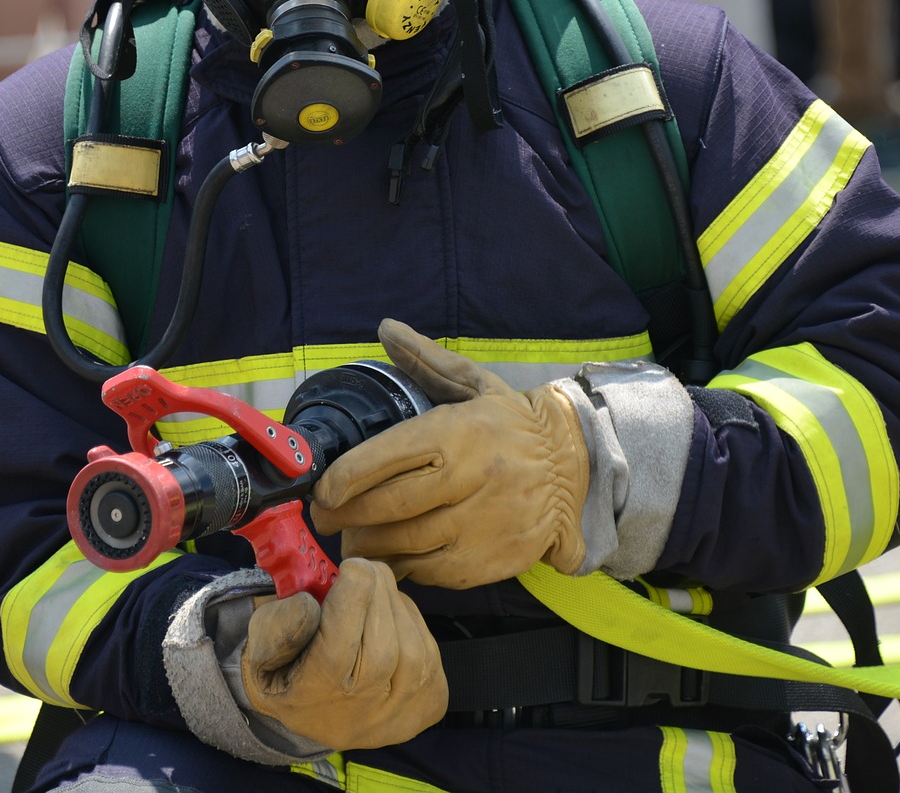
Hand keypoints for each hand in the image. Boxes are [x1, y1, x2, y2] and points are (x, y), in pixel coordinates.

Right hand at [241, 557, 446, 749]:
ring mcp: (401, 715)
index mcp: (311, 701)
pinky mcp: (430, 704)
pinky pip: (431, 650)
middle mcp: (360, 718)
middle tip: (361, 569)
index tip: (351, 566)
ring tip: (373, 591)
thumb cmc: (290, 667)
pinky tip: (390, 617)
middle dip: (377, 594)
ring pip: (413, 647)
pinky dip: (412, 622)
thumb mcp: (261, 647)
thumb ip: (277, 625)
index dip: (351, 599)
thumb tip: (310, 603)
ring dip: (396, 605)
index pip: (338, 650)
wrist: (323, 712)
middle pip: (383, 648)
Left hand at [312, 319, 589, 588]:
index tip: (323, 488)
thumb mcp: (475, 384)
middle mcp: (471, 479)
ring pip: (403, 545)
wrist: (576, 471)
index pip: (386, 457)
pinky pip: (427, 572)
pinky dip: (401, 565)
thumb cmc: (513, 428)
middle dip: (344, 515)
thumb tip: (386, 328)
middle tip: (325, 516)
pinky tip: (392, 553)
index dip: (344, 477)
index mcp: (461, 432)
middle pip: (387, 507)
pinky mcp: (486, 563)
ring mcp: (480, 526)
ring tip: (352, 537)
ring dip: (366, 544)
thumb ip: (426, 360)